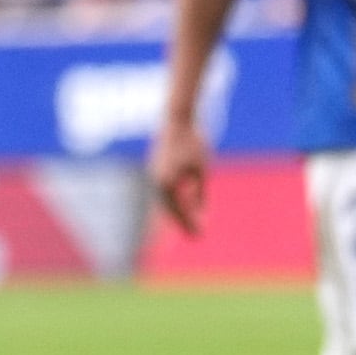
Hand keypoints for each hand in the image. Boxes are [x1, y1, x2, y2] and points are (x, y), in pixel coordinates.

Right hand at [148, 114, 211, 235]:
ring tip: (188, 224)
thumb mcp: (201, 169)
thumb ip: (199, 192)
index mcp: (168, 184)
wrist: (178, 118)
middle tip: (195, 236)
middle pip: (169, 210)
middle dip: (182, 223)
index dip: (190, 224)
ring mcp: (154, 175)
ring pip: (165, 201)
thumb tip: (200, 212)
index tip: (200, 236)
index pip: (179, 211)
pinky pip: (164, 191)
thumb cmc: (193, 141)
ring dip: (176, 213)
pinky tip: (183, 204)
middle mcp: (157, 182)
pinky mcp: (156, 169)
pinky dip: (173, 201)